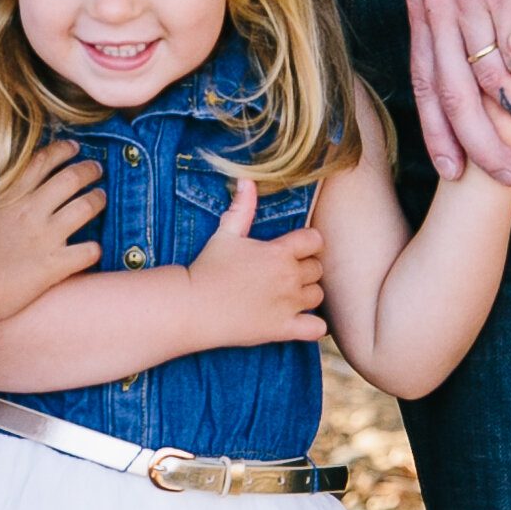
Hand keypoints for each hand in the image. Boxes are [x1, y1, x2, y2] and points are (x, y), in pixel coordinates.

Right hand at [0, 142, 104, 326]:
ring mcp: (45, 238)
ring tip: (100, 198)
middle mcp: (32, 211)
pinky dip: (95, 248)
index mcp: (11, 197)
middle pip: (72, 178)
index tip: (74, 148)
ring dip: (98, 200)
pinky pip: (89, 251)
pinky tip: (94, 249)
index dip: (63, 150)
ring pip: (87, 207)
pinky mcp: (53, 266)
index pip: (43, 161)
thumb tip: (8, 190)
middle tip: (97, 170)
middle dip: (90, 169)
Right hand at [183, 178, 327, 346]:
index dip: (307, 244)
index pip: (315, 240)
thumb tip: (247, 180)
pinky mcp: (283, 329)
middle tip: (284, 275)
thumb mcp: (225, 233)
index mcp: (279, 252)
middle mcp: (289, 277)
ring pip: (318, 296)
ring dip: (307, 295)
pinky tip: (299, 321)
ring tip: (288, 296)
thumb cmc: (208, 267)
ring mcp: (288, 304)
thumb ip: (242, 207)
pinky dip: (313, 326)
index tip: (294, 250)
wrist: (192, 306)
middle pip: (318, 269)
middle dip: (305, 270)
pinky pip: (316, 328)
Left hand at [406, 0, 510, 186]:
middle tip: (499, 177)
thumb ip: (453, 12)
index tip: (448, 167)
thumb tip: (462, 49)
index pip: (423, 82)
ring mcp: (467, 1)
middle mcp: (435, 8)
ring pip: (487, 79)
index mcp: (420, 7)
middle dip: (475, 142)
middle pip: (450, 93)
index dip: (435, 129)